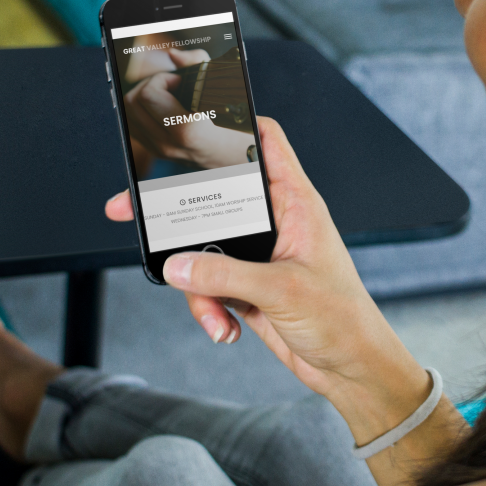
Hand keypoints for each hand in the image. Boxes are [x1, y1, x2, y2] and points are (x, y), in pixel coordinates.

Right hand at [106, 118, 430, 437]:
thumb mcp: (282, 292)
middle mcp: (274, 222)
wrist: (350, 370)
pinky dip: (208, 309)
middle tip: (135, 211)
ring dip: (198, 285)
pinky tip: (224, 329)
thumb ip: (225, 276)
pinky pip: (208, 285)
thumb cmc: (343, 320)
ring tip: (216, 314)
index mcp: (295, 203)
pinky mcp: (246, 285)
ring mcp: (258, 255)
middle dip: (179, 216)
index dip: (235, 122)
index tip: (196, 114)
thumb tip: (178, 264)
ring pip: (204, 249)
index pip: (267, 142)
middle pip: (215, 198)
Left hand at [123, 50, 252, 168]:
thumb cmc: (236, 126)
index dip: (163, 79)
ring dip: (144, 95)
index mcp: (187, 130)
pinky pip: (132, 123)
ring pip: (128, 111)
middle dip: (151, 83)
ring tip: (167, 94)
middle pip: (133, 100)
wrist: (236, 159)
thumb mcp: (229, 91)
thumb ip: (199, 64)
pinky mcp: (153, 151)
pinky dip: (142, 109)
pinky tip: (161, 106)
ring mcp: (158, 150)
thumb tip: (174, 55)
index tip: (181, 81)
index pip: (150, 95)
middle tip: (173, 85)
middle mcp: (169, 143)